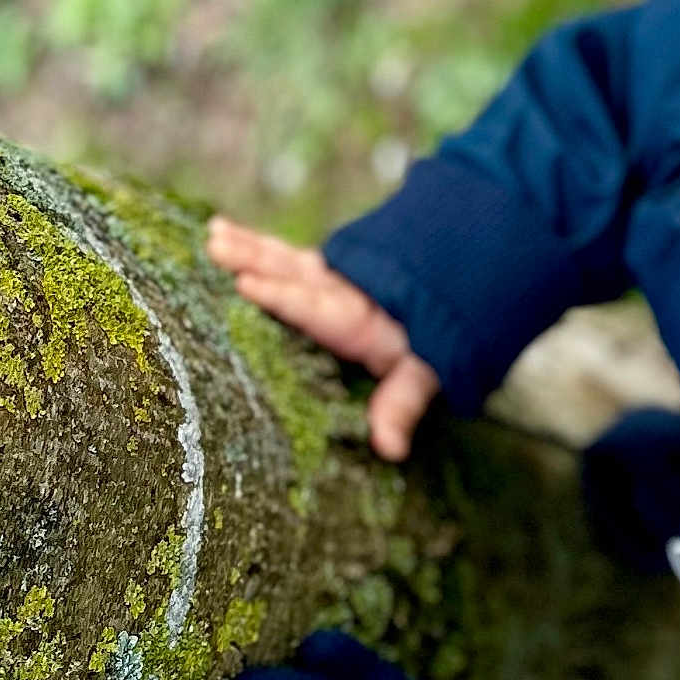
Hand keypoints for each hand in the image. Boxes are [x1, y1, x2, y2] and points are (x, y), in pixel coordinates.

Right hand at [207, 215, 440, 460]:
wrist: (467, 286)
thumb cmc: (439, 342)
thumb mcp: (426, 374)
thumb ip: (402, 405)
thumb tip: (390, 450)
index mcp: (359, 322)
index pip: (317, 308)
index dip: (284, 297)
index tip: (246, 283)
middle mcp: (343, 294)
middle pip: (295, 274)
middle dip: (255, 259)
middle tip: (215, 244)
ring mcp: (334, 279)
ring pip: (287, 259)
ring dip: (250, 247)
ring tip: (212, 233)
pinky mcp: (330, 272)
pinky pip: (289, 257)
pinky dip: (259, 245)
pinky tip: (227, 230)